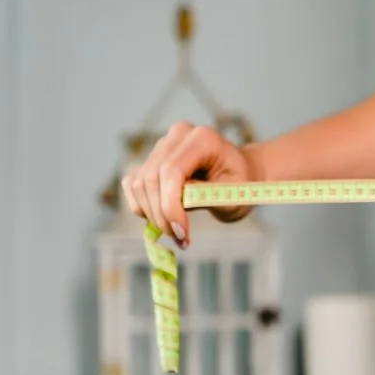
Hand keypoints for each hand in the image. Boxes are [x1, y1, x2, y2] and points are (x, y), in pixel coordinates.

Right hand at [121, 122, 255, 247]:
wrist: (239, 175)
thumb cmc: (241, 185)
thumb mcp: (234, 194)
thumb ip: (206, 197)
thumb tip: (176, 208)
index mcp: (202, 139)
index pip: (172, 171)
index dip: (170, 205)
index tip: (181, 233)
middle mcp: (177, 136)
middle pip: (152, 178)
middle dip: (161, 215)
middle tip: (180, 239)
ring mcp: (161, 146)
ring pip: (139, 184)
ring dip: (152, 215)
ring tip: (176, 233)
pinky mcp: (150, 160)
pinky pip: (132, 185)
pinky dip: (142, 207)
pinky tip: (162, 220)